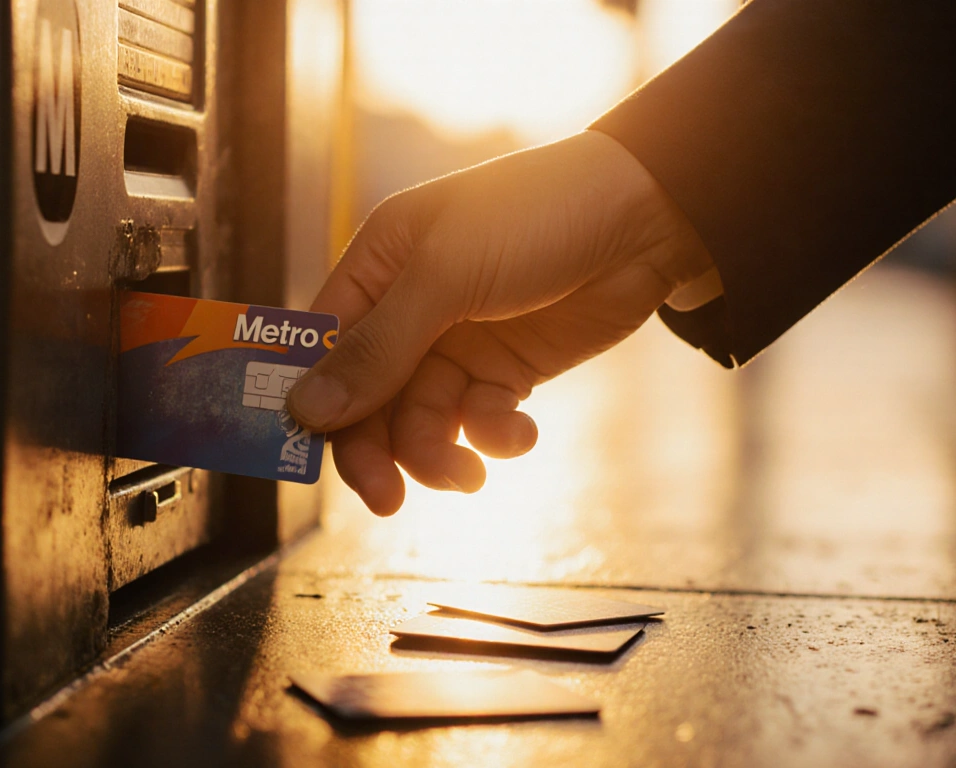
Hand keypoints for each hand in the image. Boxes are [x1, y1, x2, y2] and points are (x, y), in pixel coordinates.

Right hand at [286, 130, 714, 515]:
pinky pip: (478, 421)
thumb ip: (378, 348)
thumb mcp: (446, 276)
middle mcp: (410, 309)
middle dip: (376, 450)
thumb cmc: (538, 214)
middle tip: (388, 498)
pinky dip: (493, 436)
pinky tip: (519, 432)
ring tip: (470, 472)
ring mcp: (459, 342)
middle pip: (367, 399)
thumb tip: (308, 409)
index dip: (312, 402)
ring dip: (438, 453)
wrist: (648, 217)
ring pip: (421, 420)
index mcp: (379, 266)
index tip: (306, 455)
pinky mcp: (506, 370)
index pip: (322, 347)